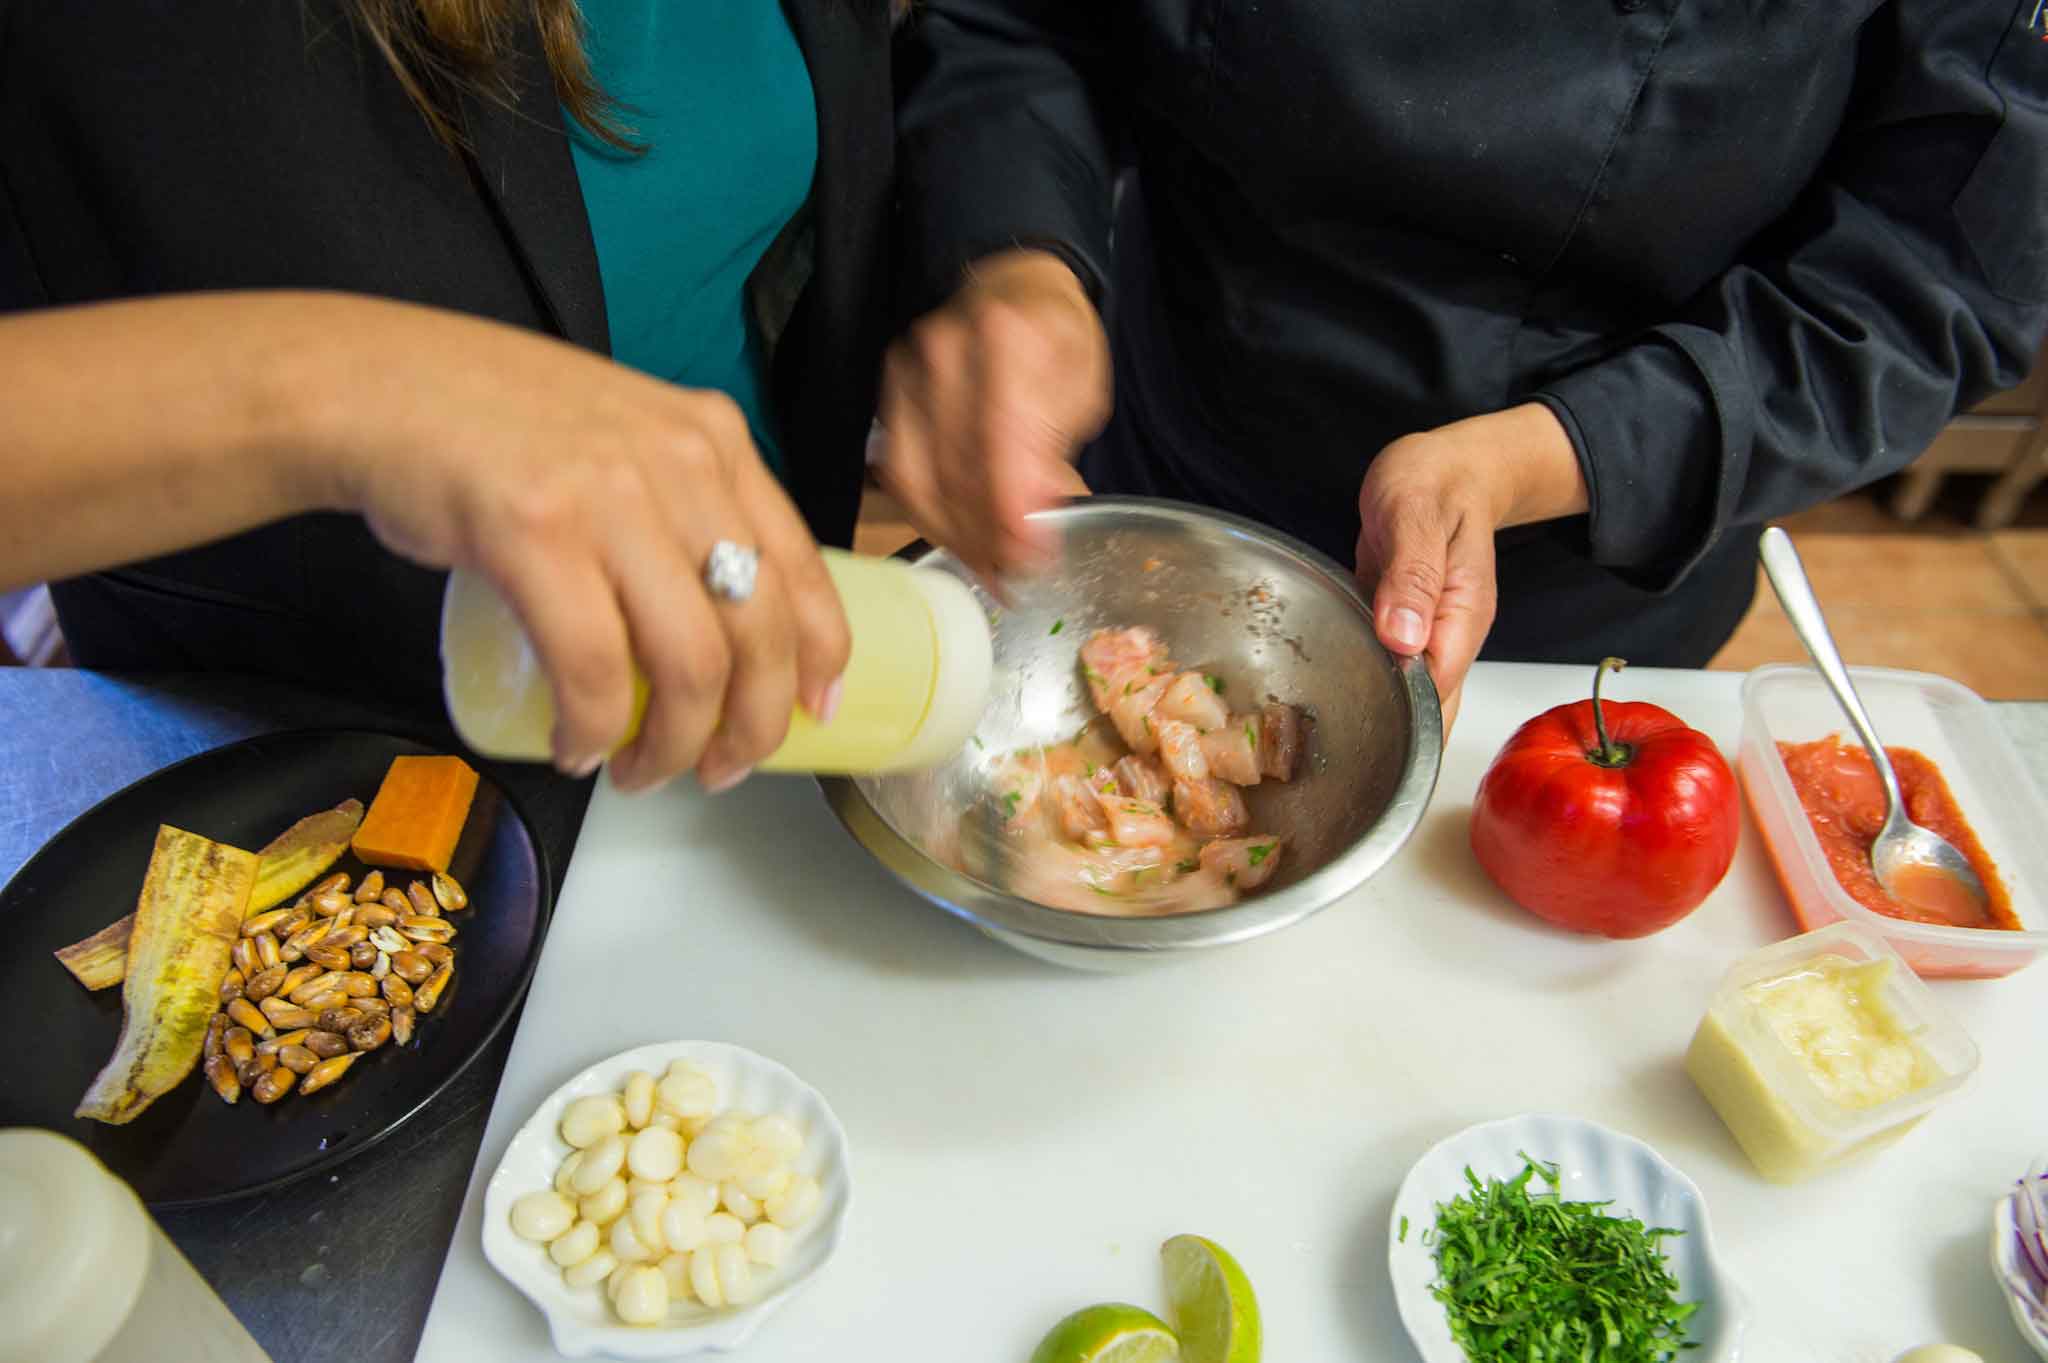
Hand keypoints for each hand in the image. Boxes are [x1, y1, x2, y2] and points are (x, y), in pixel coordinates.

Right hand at [315, 303, 849, 792]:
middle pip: (758, 632)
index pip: (802, 566)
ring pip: (688, 663)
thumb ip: (680, 496)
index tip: (814, 711)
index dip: (820, 655)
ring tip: (641, 772)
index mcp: (713, 440)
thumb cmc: (495, 424)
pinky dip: (592, 728)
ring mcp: (609, 495)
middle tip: (719, 770)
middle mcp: (679, 462)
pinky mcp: (534, 532)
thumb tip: (723, 611)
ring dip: (673, 746)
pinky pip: (593, 668)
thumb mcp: (625, 436)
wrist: (374, 385)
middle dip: (750, 727)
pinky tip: (577, 746)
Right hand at [877, 249, 1110, 584]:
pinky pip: (899, 473)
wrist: (1011, 290)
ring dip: (955, 536)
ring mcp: (906, 370)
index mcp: (1006, 337)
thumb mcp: (1081, 392)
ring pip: (918, 479)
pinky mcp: (886, 393)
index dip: (1009, 508)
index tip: (1030, 559)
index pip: (997, 437)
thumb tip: (1029, 522)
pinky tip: (960, 540)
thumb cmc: (1056, 343)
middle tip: (1018, 576)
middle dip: (987, 535)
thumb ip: (1051, 452)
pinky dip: (928, 516)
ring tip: (992, 570)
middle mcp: (944, 349)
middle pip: (954, 467)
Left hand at [1354, 403, 1587, 728]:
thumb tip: (1404, 639)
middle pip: (1425, 712)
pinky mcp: (1399, 632)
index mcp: (1461, 616)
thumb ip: (1412, 576)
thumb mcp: (1416, 514)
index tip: (1360, 737)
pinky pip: (1383, 672)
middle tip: (1335, 769)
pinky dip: (1359, 688)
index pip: (1436, 692)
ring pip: (1404, 698)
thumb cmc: (1433, 482)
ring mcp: (1424, 637)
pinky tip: (1327, 706)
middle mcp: (1446, 636)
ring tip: (1327, 758)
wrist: (1444, 468)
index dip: (1401, 720)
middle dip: (1389, 742)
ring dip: (1373, 721)